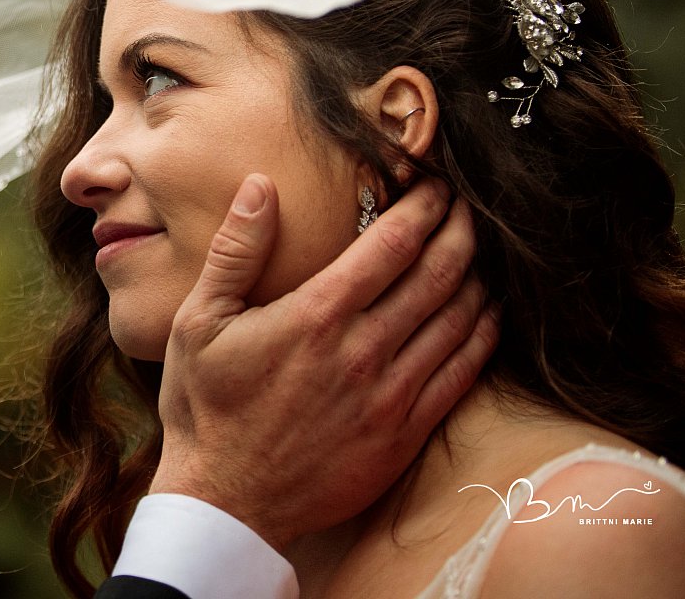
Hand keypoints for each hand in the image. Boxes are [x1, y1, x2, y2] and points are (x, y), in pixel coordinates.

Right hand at [148, 173, 497, 550]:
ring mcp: (390, 395)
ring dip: (476, 276)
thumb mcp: (197, 322)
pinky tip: (486, 313)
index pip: (393, 244)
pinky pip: (462, 373)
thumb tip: (261, 187)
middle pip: (438, 273)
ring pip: (459, 319)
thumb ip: (235, 251)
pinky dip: (483, 335)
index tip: (433, 183)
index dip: (424, 205)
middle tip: (466, 205)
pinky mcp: (405, 433)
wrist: (227, 501)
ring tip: (478, 249)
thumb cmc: (206, 407)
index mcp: (315, 316)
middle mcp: (363, 352)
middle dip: (460, 229)